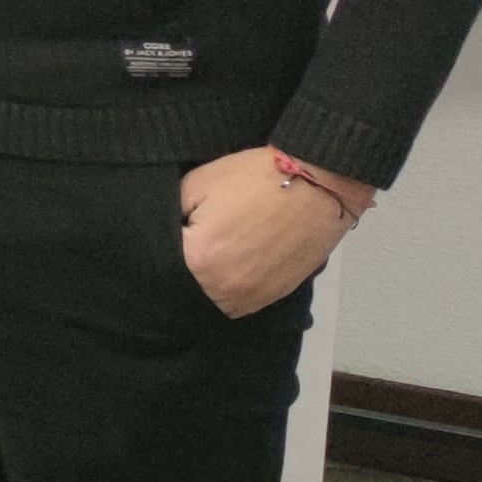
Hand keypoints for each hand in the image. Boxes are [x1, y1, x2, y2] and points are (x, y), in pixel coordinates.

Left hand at [177, 146, 367, 317]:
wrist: (318, 185)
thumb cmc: (255, 179)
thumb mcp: (196, 184)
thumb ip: (170, 214)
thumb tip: (162, 232)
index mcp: (199, 261)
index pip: (162, 262)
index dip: (166, 244)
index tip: (175, 229)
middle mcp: (224, 289)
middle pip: (187, 285)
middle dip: (185, 265)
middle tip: (196, 238)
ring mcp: (253, 297)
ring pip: (214, 299)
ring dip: (208, 281)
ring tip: (216, 252)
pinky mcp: (276, 296)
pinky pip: (241, 302)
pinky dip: (232, 288)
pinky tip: (233, 265)